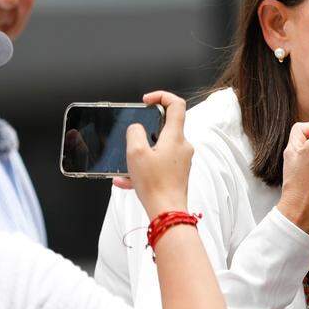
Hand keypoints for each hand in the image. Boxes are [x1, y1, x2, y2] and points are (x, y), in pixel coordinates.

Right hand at [122, 91, 192, 216]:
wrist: (167, 212)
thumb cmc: (155, 185)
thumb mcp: (136, 153)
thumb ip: (134, 133)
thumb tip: (136, 128)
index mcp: (175, 137)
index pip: (176, 104)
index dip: (161, 96)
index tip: (146, 101)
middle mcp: (182, 146)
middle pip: (166, 126)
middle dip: (145, 129)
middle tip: (132, 137)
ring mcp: (181, 160)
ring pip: (159, 147)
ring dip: (141, 153)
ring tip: (126, 164)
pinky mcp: (177, 173)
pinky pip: (158, 164)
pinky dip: (143, 168)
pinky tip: (126, 180)